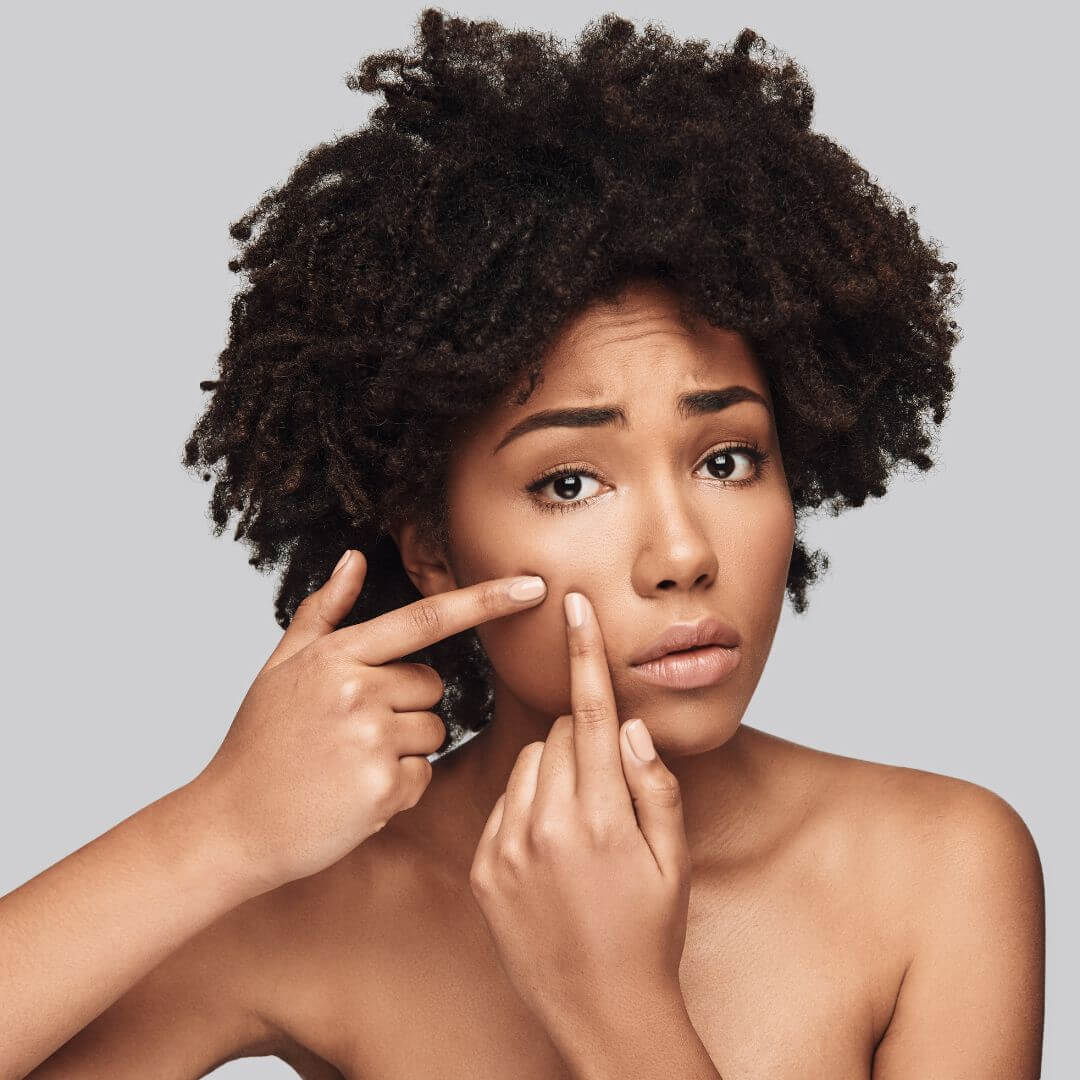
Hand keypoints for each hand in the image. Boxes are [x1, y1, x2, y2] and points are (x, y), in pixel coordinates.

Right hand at [193, 549, 547, 894]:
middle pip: (433, 687)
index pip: (427, 618)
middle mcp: (357, 690)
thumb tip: (355, 556)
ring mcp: (370, 740)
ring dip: (403, 750)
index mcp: (337, 655)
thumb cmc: (259, 742)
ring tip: (347, 764)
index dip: (486, 601)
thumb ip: (325, 612)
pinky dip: (398, 790)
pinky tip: (352, 795)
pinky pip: (423, 777)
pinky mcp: (382, 788)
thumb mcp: (281, 667)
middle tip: (351, 733)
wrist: (230, 824)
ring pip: (433, 733)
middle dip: (406, 707)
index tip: (534, 585)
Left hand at [468, 590, 692, 1038]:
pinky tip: (549, 851)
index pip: (591, 712)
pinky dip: (527, 807)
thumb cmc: (650, 933)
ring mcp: (508, 848)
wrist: (601, 1011)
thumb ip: (654, 785)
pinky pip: (503, 803)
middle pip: (558, 733)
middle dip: (584, 741)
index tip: (574, 604)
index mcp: (601, 817)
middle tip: (606, 791)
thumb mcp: (675, 860)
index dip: (585, 652)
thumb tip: (630, 726)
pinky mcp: (484, 868)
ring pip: (528, 763)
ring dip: (554, 773)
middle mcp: (547, 826)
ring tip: (578, 826)